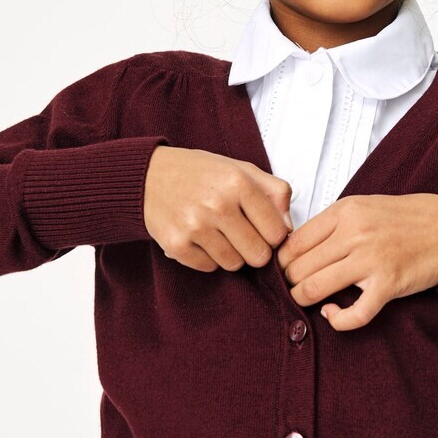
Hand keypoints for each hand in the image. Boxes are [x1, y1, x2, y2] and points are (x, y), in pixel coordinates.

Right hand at [143, 146, 293, 271]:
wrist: (148, 176)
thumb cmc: (201, 174)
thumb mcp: (242, 169)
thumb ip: (275, 193)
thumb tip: (289, 228)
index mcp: (239, 182)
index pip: (277, 233)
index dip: (273, 235)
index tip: (262, 229)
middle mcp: (217, 204)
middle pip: (258, 255)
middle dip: (254, 249)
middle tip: (241, 235)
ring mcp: (195, 226)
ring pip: (234, 264)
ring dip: (231, 254)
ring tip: (218, 234)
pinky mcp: (176, 244)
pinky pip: (209, 268)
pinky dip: (207, 257)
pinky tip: (199, 238)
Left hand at [276, 192, 437, 330]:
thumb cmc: (408, 218)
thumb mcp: (364, 206)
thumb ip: (333, 223)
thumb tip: (296, 246)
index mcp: (345, 211)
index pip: (294, 242)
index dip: (282, 262)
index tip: (284, 270)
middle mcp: (354, 233)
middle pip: (299, 267)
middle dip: (290, 283)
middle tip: (292, 289)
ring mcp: (371, 260)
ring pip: (314, 288)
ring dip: (303, 300)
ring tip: (306, 301)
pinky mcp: (388, 285)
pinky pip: (353, 314)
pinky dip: (336, 320)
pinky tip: (332, 314)